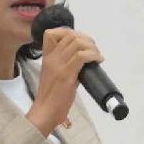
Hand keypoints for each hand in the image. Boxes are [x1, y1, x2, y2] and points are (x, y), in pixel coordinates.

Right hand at [25, 25, 106, 139]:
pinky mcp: (67, 74)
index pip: (51, 33)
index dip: (69, 32)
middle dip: (86, 39)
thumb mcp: (54, 76)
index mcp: (47, 57)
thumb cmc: (51, 97)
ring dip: (92, 46)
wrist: (45, 112)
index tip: (79, 41)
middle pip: (70, 35)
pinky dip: (93, 55)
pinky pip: (82, 56)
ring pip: (77, 43)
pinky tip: (98, 61)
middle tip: (93, 50)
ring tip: (97, 56)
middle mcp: (52, 58)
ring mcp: (59, 65)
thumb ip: (65, 65)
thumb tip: (83, 61)